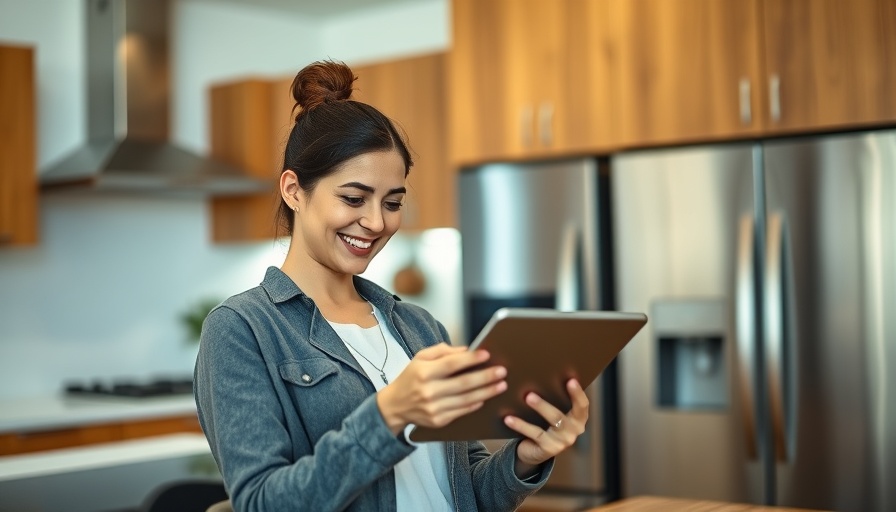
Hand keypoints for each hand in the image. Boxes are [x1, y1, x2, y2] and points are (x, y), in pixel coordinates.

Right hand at [377, 343, 507, 434]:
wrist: (395, 406)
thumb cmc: (411, 377)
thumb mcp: (420, 358)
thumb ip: (442, 351)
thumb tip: (466, 350)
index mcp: (423, 372)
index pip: (451, 364)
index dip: (470, 359)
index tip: (487, 354)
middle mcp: (429, 391)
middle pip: (463, 384)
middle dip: (485, 377)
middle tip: (502, 371)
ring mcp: (434, 408)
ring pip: (466, 400)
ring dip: (486, 392)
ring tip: (501, 385)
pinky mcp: (438, 421)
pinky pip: (462, 411)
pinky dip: (475, 404)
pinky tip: (486, 398)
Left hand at [503, 378, 588, 475]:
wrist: (535, 451)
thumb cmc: (544, 423)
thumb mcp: (552, 412)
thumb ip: (554, 398)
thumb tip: (542, 373)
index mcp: (578, 419)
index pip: (582, 406)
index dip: (578, 393)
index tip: (571, 380)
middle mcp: (574, 431)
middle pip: (561, 414)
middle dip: (547, 402)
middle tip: (533, 391)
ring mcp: (562, 442)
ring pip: (551, 422)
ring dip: (539, 408)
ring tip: (526, 398)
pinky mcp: (549, 449)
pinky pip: (534, 434)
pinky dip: (520, 425)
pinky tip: (508, 418)